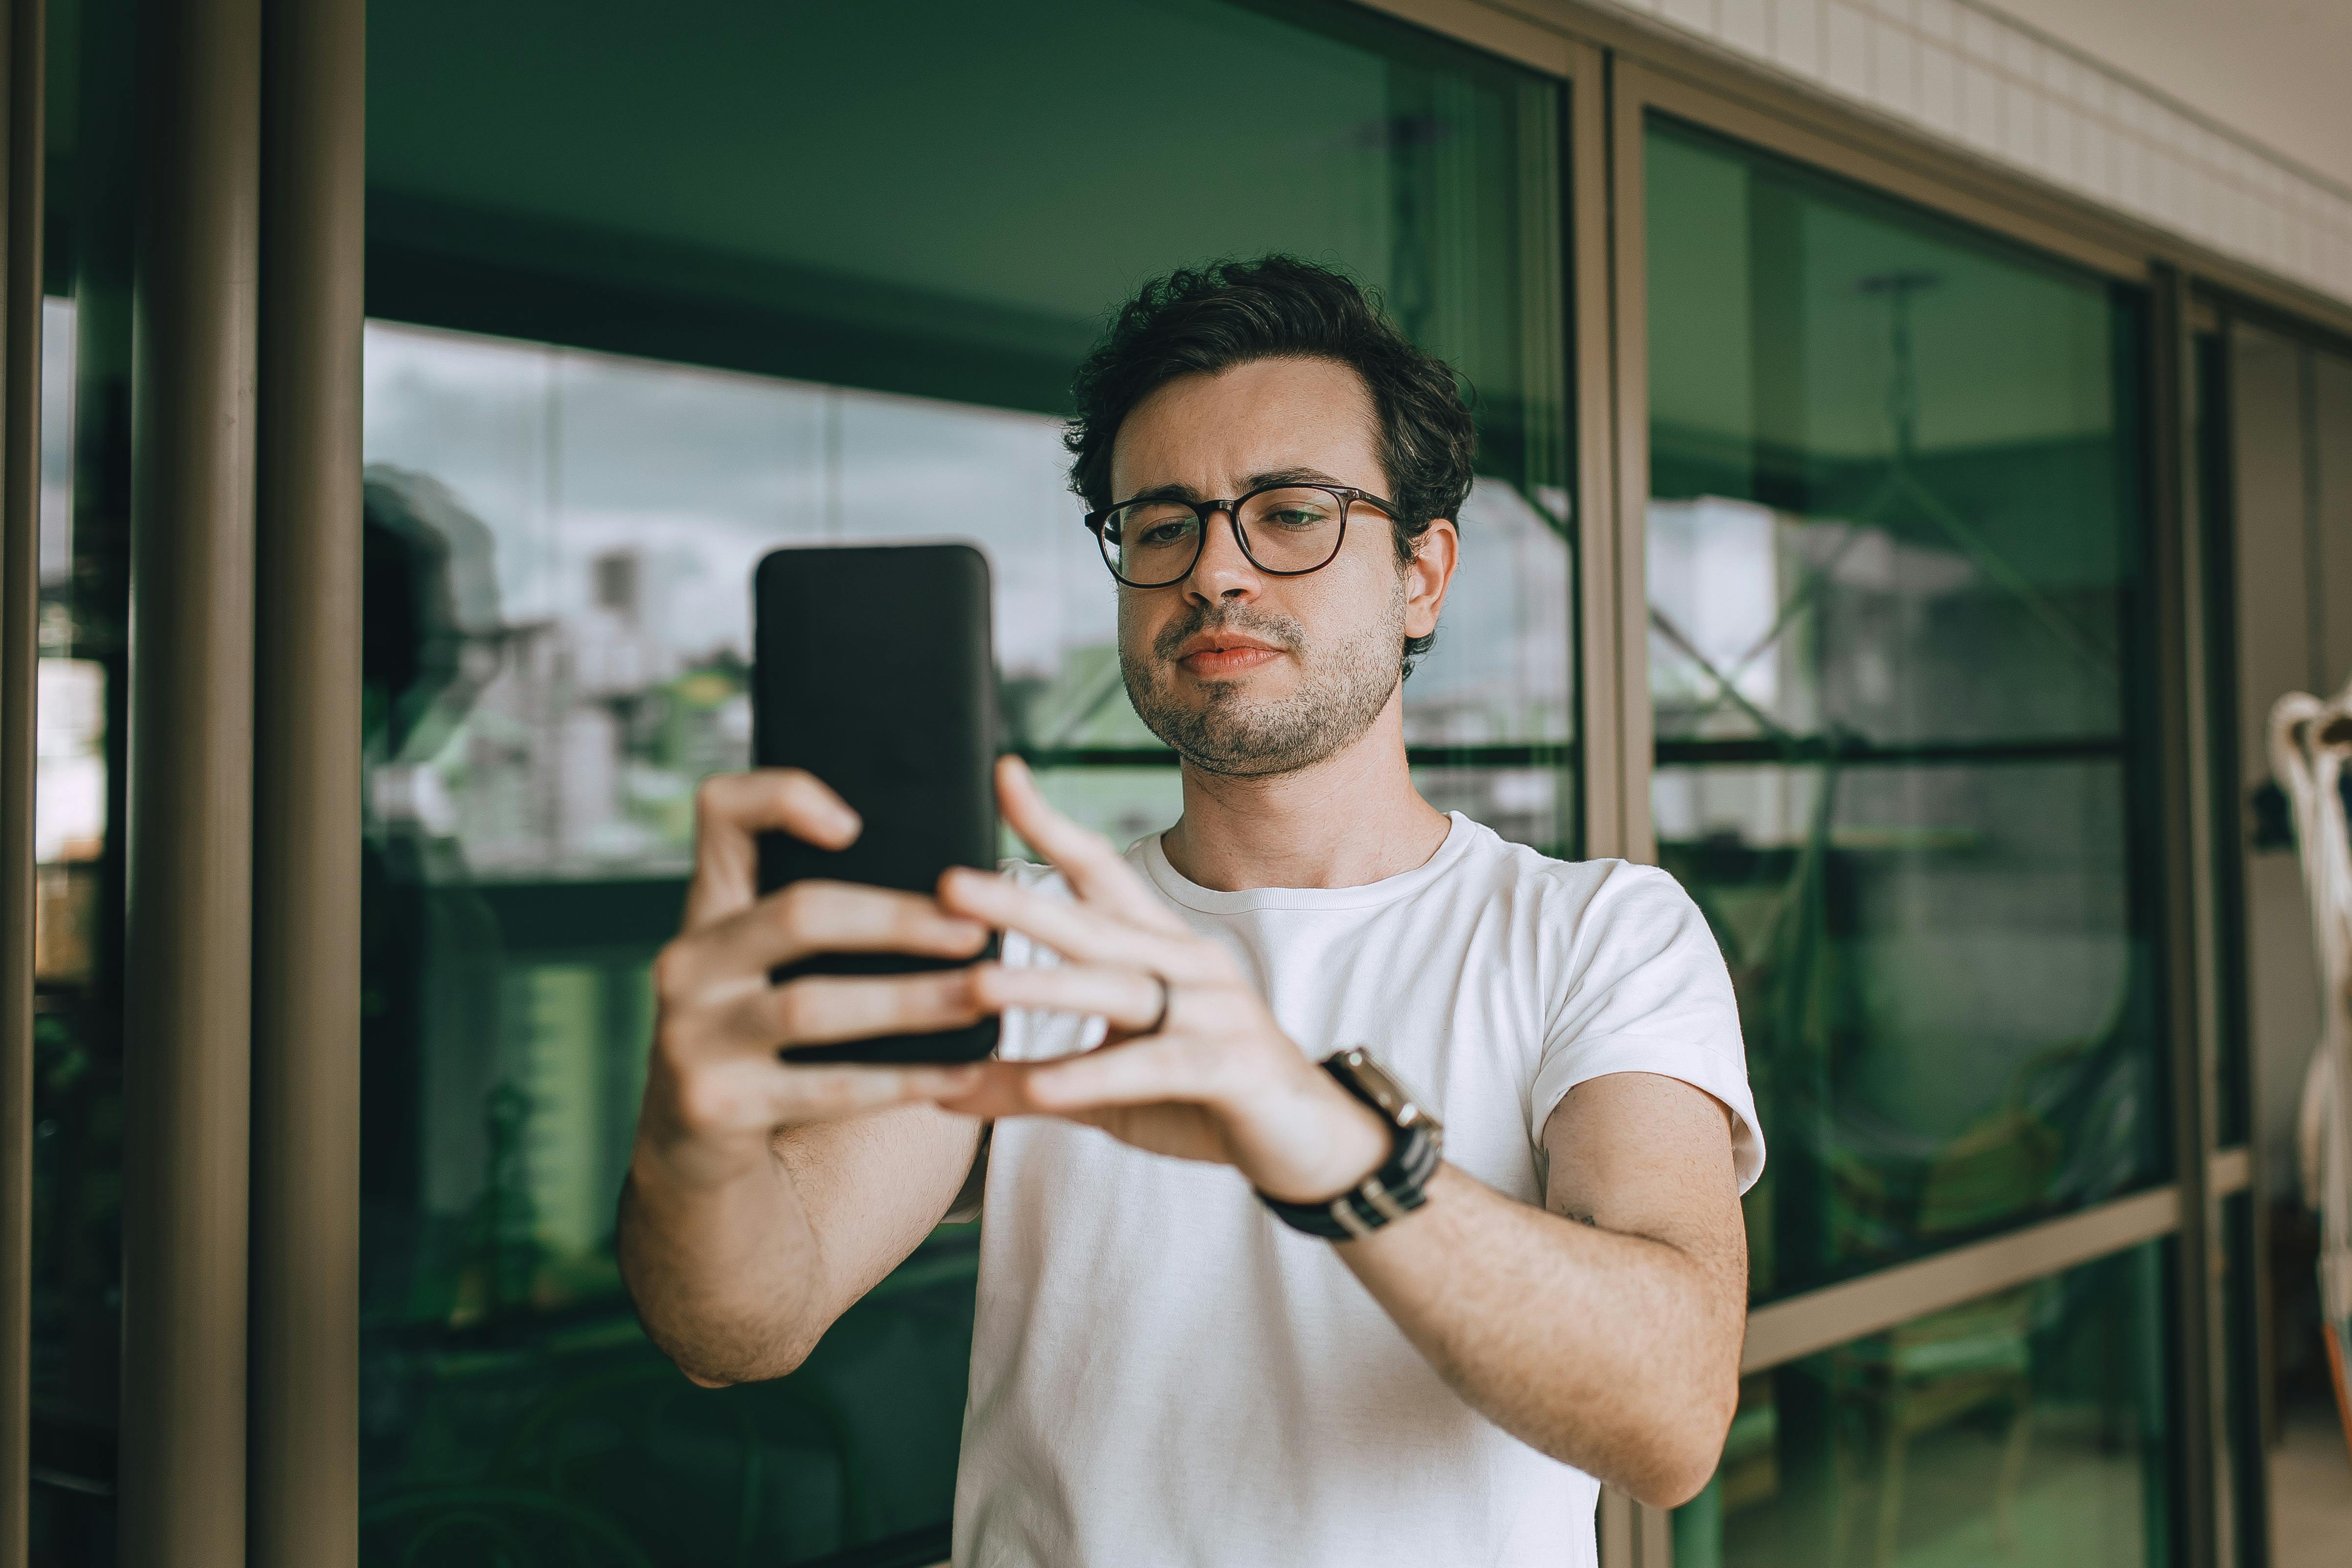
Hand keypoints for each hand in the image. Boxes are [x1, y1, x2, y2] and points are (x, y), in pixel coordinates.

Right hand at [636, 770, 994, 1191]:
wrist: (691, 1146)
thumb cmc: (759, 1033)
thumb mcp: (760, 963)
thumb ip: (812, 917)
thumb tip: (946, 882)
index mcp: (706, 909)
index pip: (723, 812)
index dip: (783, 798)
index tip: (856, 823)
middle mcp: (686, 963)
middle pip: (797, 914)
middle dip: (896, 921)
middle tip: (973, 930)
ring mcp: (690, 1036)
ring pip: (814, 1006)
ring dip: (912, 1001)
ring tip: (983, 996)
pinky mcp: (712, 1107)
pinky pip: (825, 1089)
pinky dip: (902, 1080)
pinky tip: (960, 1073)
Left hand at [928, 757, 1391, 1203]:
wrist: (1311, 1145)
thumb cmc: (1200, 1098)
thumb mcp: (1107, 1086)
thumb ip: (1030, 1079)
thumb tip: (936, 1085)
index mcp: (1159, 947)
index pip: (1100, 872)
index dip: (1052, 823)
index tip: (1001, 773)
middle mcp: (1188, 964)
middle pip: (1095, 923)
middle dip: (1020, 903)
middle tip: (949, 884)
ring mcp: (1215, 1012)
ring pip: (1121, 988)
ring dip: (1046, 988)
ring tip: (978, 987)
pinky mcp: (1232, 1069)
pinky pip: (1154, 1067)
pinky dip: (1095, 1076)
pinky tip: (1042, 1090)